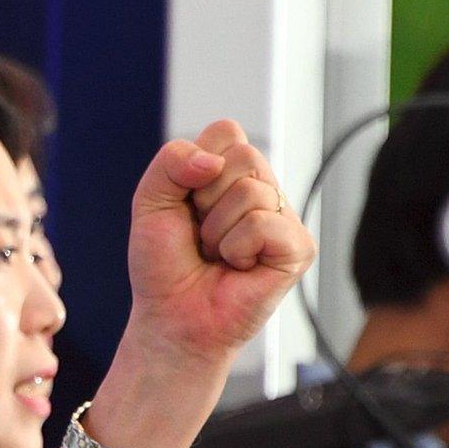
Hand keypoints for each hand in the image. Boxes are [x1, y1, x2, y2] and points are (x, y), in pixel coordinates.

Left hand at [125, 120, 315, 370]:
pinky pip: (263, 224)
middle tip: (201, 234)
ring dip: (216, 230)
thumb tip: (212, 160)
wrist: (171, 316)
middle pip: (243, 155)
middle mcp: (263, 191)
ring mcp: (283, 218)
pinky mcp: (298, 248)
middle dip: (205, 198)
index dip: (195, 165)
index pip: (227, 131)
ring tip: (216, 254)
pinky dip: (236, 248)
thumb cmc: (164, 264)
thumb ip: (170, 162)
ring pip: (251, 191)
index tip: (185, 202)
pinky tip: (237, 267)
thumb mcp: (150, 201)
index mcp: (232, 174)